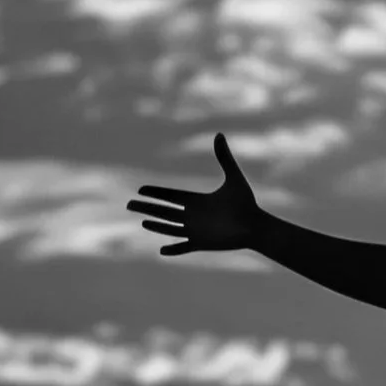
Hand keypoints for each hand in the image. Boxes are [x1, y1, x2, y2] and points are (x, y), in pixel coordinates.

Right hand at [127, 133, 263, 254]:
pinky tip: (162, 251)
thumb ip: (224, 157)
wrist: (257, 226)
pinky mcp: (202, 243)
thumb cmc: (247, 203)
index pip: (171, 196)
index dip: (155, 193)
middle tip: (129, 205)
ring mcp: (197, 230)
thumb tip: (220, 134)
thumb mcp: (234, 178)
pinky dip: (174, 249)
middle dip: (147, 208)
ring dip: (157, 225)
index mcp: (197, 201)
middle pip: (164, 211)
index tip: (141, 190)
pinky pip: (184, 247)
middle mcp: (194, 215)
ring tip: (143, 221)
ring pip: (170, 228)